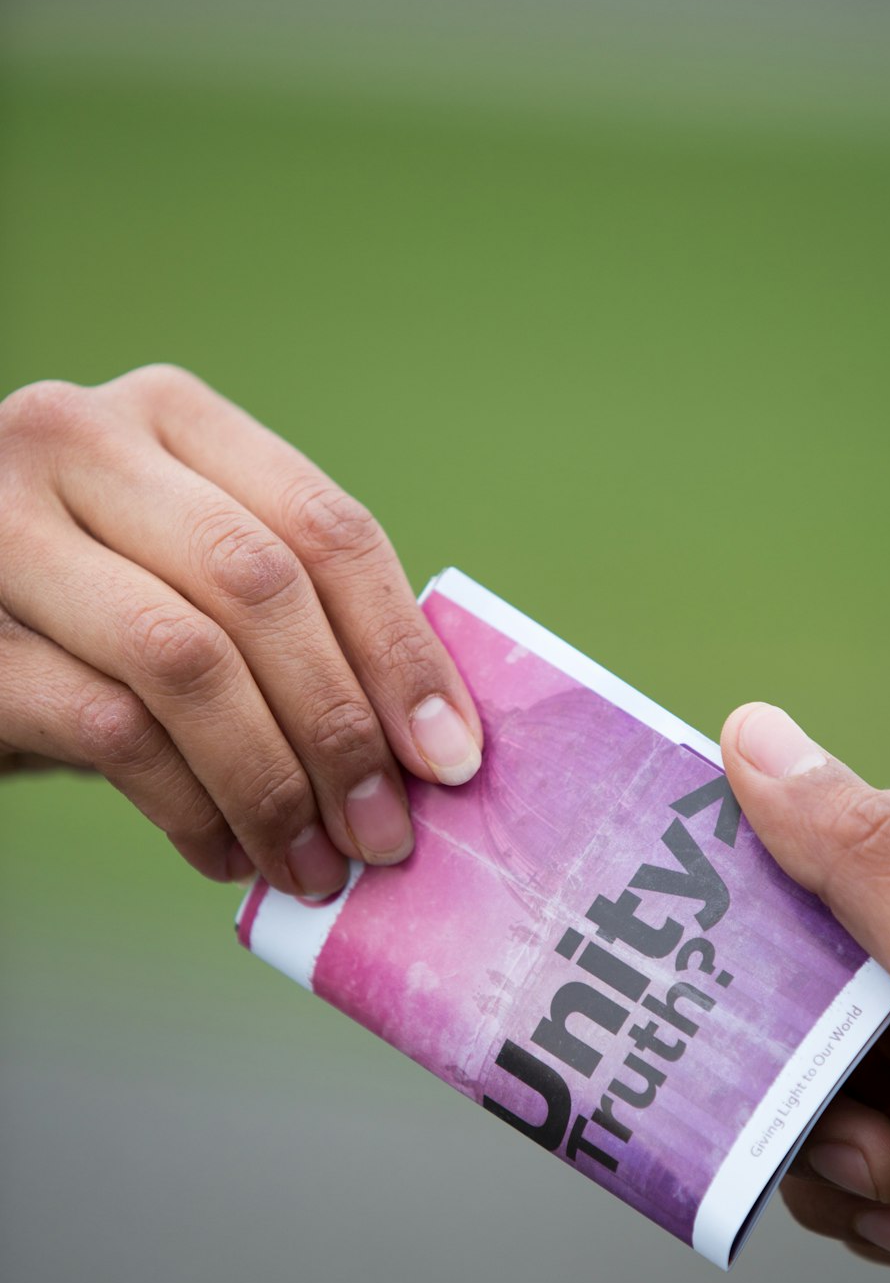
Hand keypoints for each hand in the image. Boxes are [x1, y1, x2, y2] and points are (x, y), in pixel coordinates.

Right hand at [0, 367, 481, 893]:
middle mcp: (81, 443)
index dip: (402, 651)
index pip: (326, 526)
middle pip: (262, 587)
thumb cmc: (89, 623)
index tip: (451, 758)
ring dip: (272, 784)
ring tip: (313, 865)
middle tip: (384, 835)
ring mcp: (4, 528)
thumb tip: (428, 742)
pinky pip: (111, 730)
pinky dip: (189, 808)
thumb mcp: (186, 581)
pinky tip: (225, 853)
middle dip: (342, 729)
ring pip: (187, 660)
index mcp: (171, 417)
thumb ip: (285, 618)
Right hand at [720, 703, 889, 1282]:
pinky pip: (871, 1132)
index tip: (763, 1037)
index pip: (805, 858)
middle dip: (822, 1093)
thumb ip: (861, 855)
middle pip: (806, 983)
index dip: (761, 953)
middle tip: (880, 1155)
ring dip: (854, 1164)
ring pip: (827, 1072)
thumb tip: (753, 733)